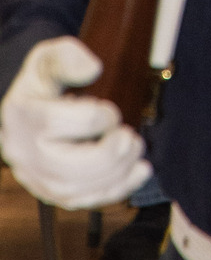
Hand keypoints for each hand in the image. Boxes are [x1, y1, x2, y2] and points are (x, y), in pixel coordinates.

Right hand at [0, 37, 149, 208]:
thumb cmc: (45, 84)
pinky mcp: (51, 192)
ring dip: (116, 174)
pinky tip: (139, 171)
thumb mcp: (50, 58)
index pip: (58, 124)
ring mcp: (35, 177)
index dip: (96, 117)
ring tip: (136, 150)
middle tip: (131, 137)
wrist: (29, 111)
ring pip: (74, 192)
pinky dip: (116, 190)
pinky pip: (82, 202)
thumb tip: (93, 69)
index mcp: (22, 115)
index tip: (108, 109)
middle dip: (108, 156)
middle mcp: (22, 152)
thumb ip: (68, 56)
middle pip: (66, 169)